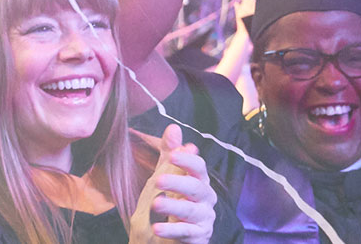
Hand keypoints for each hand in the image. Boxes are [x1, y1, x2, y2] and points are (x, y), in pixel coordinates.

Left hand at [130, 125, 215, 243]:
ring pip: (191, 210)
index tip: (173, 153)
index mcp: (199, 180)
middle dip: (178, 182)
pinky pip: (186, 232)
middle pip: (196, 187)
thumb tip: (173, 127)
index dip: (187, 160)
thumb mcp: (168, 175)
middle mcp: (205, 198)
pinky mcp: (199, 236)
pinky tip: (157, 227)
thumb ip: (170, 154)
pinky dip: (171, 229)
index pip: (198, 167)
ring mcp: (204, 218)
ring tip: (155, 204)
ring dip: (173, 206)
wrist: (173, 234)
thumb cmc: (174, 201)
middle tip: (157, 180)